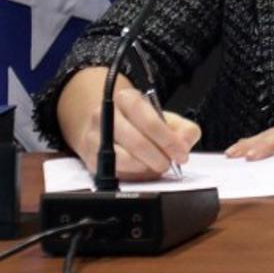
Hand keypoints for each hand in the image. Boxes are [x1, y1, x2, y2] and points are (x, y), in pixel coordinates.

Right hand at [57, 67, 199, 180]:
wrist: (107, 128)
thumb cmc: (140, 123)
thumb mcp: (166, 118)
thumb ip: (183, 129)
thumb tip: (184, 144)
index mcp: (127, 99)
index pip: (149, 120)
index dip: (168, 140)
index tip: (181, 154)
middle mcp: (106, 115)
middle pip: (136, 142)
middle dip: (158, 157)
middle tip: (169, 164)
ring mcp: (94, 136)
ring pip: (123, 158)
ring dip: (145, 168)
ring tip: (156, 167)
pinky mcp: (89, 156)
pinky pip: (113, 170)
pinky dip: (132, 174)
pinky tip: (142, 170)